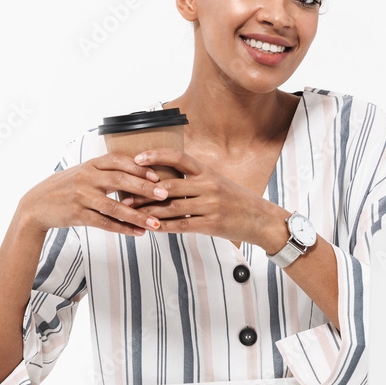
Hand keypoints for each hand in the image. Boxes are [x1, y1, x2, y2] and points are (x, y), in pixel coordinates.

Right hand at [17, 153, 168, 236]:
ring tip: (155, 223)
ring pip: (115, 207)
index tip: (157, 176)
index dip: (138, 167)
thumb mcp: (82, 174)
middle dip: (145, 189)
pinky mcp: (77, 215)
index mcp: (90, 165)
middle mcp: (86, 178)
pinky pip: (104, 223)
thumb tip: (136, 172)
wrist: (35, 205)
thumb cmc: (64, 188)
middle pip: (120, 181)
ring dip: (138, 216)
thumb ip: (105, 173)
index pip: (118, 161)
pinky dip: (123, 229)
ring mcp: (81, 197)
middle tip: (164, 195)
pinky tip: (137, 233)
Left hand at [132, 149, 289, 249]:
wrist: (261, 219)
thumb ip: (193, 179)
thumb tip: (164, 180)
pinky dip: (164, 227)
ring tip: (132, 213)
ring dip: (149, 211)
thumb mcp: (217, 182)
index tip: (137, 158)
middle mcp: (208, 185)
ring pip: (172, 207)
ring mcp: (210, 205)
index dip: (156, 156)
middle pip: (169, 186)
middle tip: (125, 194)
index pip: (179, 157)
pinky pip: (183, 225)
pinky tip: (151, 228)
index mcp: (207, 171)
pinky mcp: (212, 224)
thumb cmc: (236, 200)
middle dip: (144, 191)